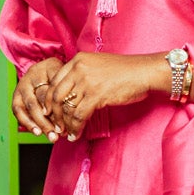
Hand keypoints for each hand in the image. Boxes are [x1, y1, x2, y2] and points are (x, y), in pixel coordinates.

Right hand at [13, 56, 64, 138]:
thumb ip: (69, 92)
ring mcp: (22, 84)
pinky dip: (28, 123)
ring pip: (31, 105)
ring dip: (41, 123)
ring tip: (51, 136)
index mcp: (49, 66)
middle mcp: (34, 74)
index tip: (70, 121)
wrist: (43, 72)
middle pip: (43, 97)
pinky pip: (18, 111)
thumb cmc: (60, 79)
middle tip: (62, 132)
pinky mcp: (16, 96)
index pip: (57, 88)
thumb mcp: (68, 78)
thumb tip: (73, 117)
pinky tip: (38, 132)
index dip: (62, 106)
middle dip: (53, 118)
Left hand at [47, 51, 173, 139]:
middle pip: (55, 95)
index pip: (54, 81)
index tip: (50, 111)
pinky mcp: (96, 95)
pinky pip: (79, 116)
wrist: (144, 72)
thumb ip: (83, 75)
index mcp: (78, 59)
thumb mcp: (98, 65)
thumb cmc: (126, 71)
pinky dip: (76, 128)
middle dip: (54, 114)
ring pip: (66, 108)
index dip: (49, 99)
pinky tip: (76, 135)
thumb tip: (72, 94)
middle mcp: (78, 68)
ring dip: (65, 125)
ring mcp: (86, 81)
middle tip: (56, 126)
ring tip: (67, 134)